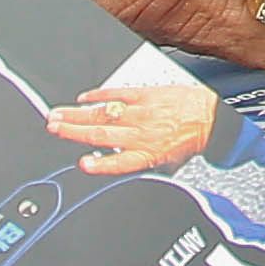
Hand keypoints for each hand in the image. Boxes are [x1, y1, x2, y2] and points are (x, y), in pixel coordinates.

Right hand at [45, 74, 220, 173]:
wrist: (211, 118)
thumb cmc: (190, 142)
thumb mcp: (167, 166)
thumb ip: (141, 168)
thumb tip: (120, 171)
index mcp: (148, 155)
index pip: (120, 162)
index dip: (100, 164)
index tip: (83, 163)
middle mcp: (142, 134)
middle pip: (102, 133)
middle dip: (74, 131)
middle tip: (53, 128)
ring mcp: (142, 112)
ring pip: (104, 113)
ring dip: (78, 114)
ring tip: (57, 114)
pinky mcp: (145, 94)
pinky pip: (118, 94)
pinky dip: (99, 95)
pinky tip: (84, 98)